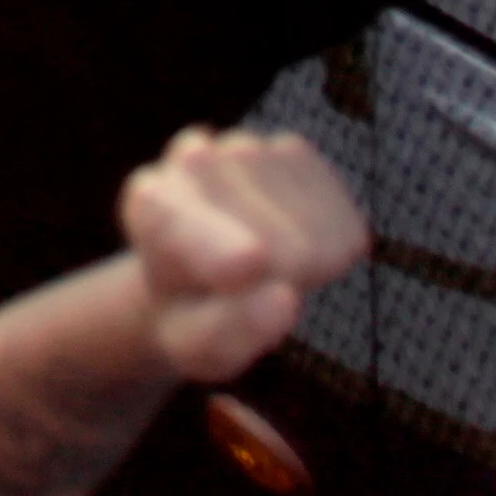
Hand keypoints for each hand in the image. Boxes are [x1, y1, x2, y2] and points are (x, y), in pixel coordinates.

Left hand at [118, 128, 367, 384]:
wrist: (201, 271)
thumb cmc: (192, 314)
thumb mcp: (194, 347)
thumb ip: (227, 334)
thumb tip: (282, 298)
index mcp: (150, 207)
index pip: (188, 222)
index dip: (221, 244)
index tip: (251, 261)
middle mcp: (193, 161)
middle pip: (275, 241)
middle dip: (279, 284)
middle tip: (247, 289)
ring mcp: (247, 147)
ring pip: (315, 231)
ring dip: (306, 268)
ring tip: (265, 266)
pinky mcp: (295, 153)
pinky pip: (344, 221)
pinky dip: (333, 253)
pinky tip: (295, 245)